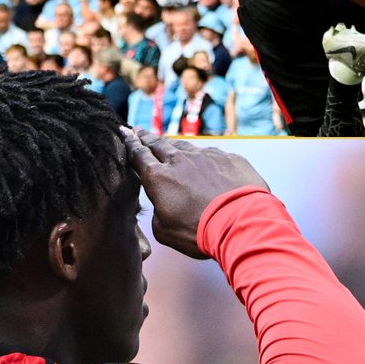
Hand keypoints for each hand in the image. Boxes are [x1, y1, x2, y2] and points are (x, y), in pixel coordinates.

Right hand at [123, 130, 267, 258]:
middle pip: (159, 144)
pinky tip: (205, 162)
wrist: (239, 222)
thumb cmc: (198, 231)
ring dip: (174, 145)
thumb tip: (163, 204)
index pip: (139, 155)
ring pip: (184, 146)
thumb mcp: (165, 231)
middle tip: (139, 131)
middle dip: (147, 138)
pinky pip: (211, 154)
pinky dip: (204, 158)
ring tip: (168, 144)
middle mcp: (180, 160)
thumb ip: (158, 212)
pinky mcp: (227, 158)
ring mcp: (205, 156)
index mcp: (159, 177)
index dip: (130, 143)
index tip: (124, 133)